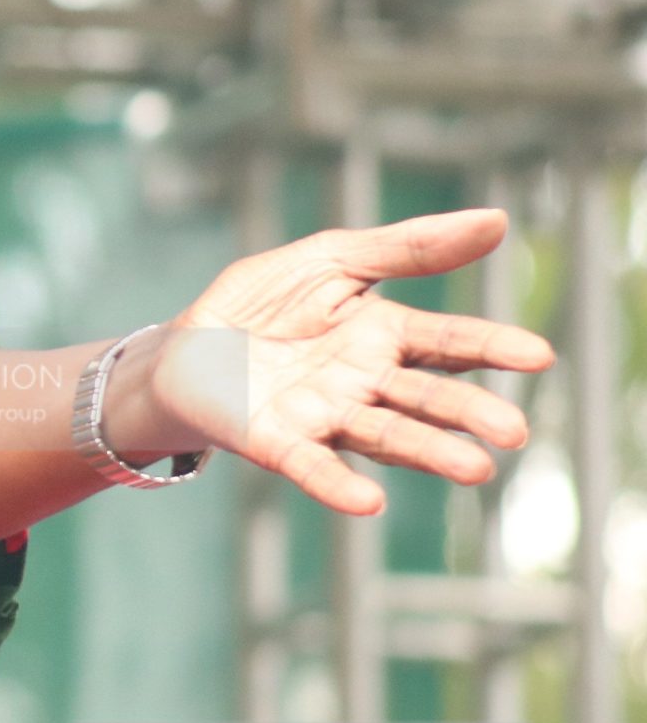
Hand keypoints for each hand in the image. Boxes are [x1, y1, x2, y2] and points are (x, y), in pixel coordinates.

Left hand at [108, 208, 554, 515]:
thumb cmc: (262, 304)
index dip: (491, 347)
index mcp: (384, 336)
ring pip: (384, 436)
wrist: (182, 345)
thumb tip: (498, 219)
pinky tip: (367, 502)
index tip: (539, 355)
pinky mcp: (274, 441)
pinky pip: (311, 464)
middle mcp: (364, 384)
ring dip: (428, 453)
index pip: (448, 341)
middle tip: (514, 432)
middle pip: (426, 399)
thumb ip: (408, 248)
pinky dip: (337, 484)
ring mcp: (323, 416)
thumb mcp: (332, 258)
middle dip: (468, 415)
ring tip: (474, 469)